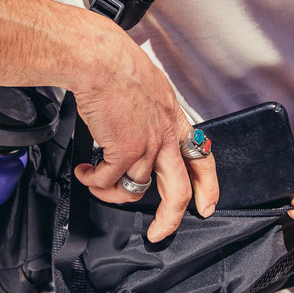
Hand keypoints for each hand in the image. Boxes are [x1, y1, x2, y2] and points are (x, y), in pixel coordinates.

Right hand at [69, 23, 216, 241]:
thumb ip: (150, 113)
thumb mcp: (149, 88)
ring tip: (96, 183)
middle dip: (170, 218)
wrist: (101, 60)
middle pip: (178, 190)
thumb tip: (139, 128)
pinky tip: (85, 173)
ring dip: (111, 194)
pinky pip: (108, 181)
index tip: (207, 204)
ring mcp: (146, 146)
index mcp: (174, 120)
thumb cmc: (118, 66)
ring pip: (135, 191)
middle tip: (159, 232)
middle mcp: (165, 136)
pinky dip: (93, 182)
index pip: (202, 158)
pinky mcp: (123, 151)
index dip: (208, 186)